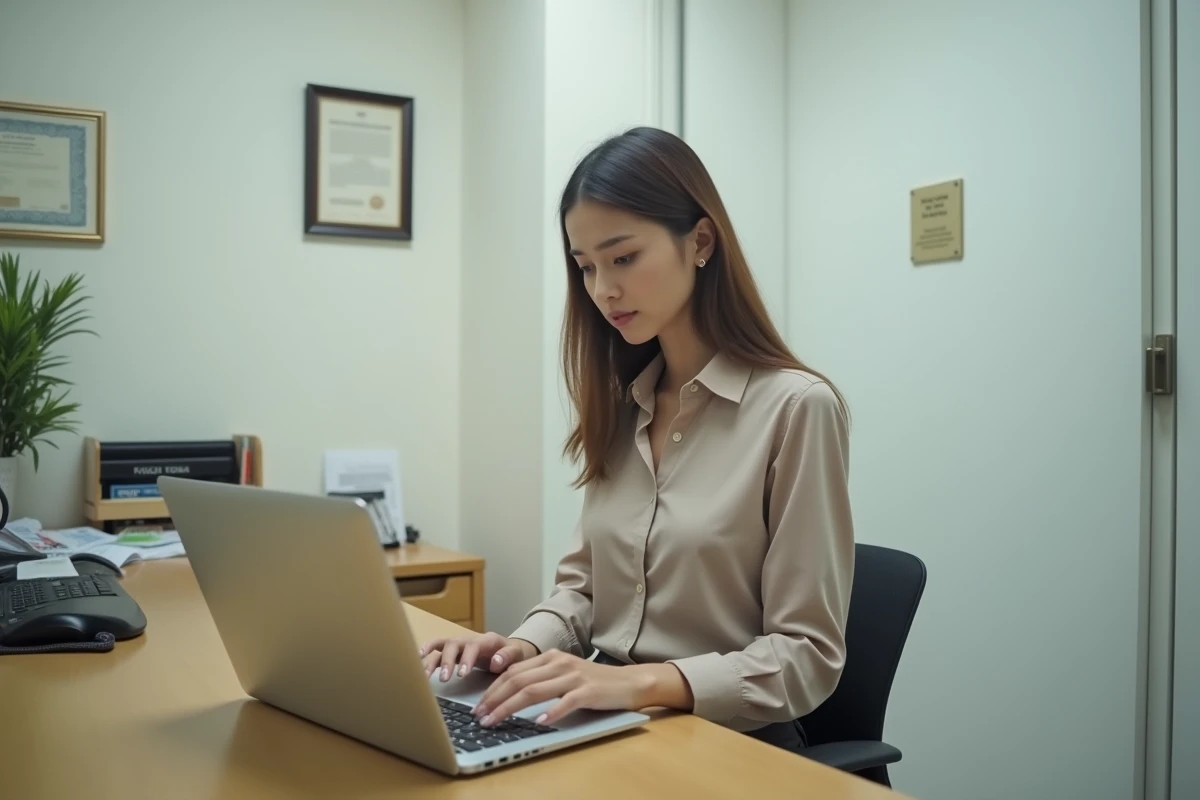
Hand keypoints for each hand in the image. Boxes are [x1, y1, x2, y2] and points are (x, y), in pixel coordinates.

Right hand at [418, 632, 537, 680]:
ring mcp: (460, 644)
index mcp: (486, 641)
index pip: (473, 646)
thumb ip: (508, 656)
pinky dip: (427, 652)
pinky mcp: (453, 651)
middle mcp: (469, 639)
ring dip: (433, 659)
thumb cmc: (513, 654)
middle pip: (453, 644)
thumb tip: (495, 661)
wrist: (510, 650)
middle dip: (447, 661)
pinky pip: (437, 649)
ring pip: (442, 646)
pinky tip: (418, 660)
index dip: (466, 659)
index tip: (462, 674)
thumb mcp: (517, 654)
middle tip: (445, 678)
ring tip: (425, 675)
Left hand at [472, 650, 691, 727]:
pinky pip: (566, 701)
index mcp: (550, 657)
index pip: (513, 672)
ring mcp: (574, 676)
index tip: (479, 706)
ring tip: (496, 721)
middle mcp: (559, 663)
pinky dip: (551, 712)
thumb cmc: (594, 683)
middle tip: (480, 716)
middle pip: (518, 680)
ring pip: (534, 690)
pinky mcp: (589, 691)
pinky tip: (539, 722)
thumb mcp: (564, 675)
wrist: (629, 682)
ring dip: (510, 707)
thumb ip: (541, 680)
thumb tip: (508, 695)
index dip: (492, 689)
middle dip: (494, 699)